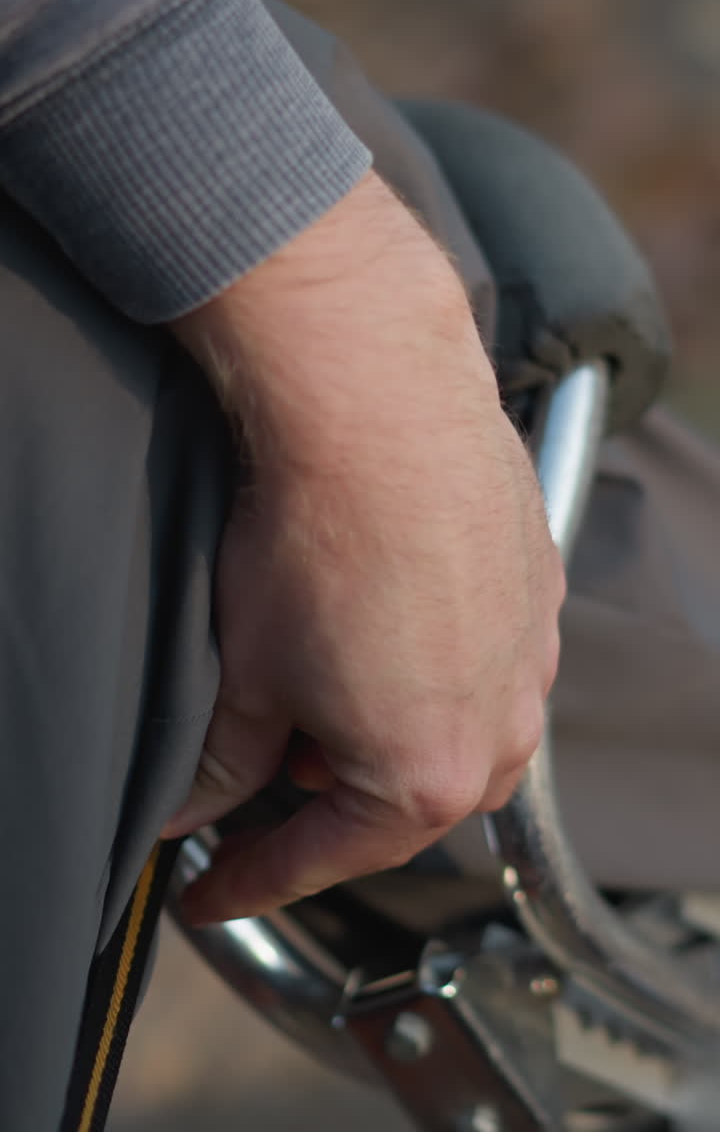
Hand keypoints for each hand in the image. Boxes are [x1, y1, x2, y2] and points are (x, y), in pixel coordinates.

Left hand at [163, 172, 564, 923]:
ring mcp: (531, 652)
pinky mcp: (539, 588)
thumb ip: (223, 760)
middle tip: (274, 773)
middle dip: (336, 801)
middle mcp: (502, 723)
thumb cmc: (316, 542)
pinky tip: (389, 621)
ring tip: (331, 686)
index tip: (215, 889)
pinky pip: (489, 658)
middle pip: (408, 801)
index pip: (327, 858)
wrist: (377, 410)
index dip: (256, 879)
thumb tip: (195, 802)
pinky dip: (435, 664)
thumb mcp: (247, 673)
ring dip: (396, 730)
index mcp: (429, 774)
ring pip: (460, 730)